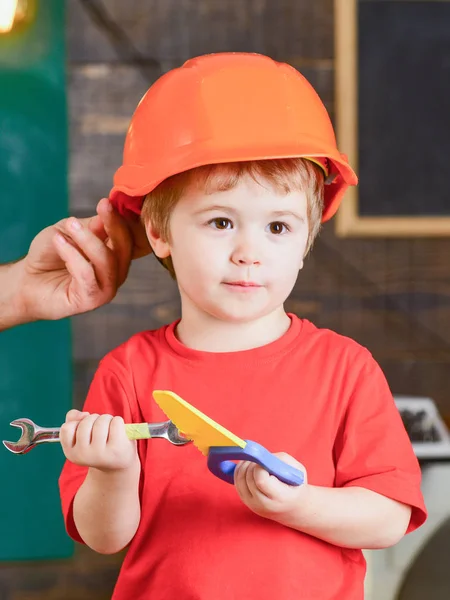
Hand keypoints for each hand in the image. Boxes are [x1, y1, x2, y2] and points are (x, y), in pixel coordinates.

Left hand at [15, 198, 149, 321]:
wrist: (27, 280)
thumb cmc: (49, 255)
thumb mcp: (69, 231)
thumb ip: (90, 226)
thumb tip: (108, 211)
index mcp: (115, 255)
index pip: (127, 236)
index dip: (120, 219)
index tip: (106, 202)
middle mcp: (117, 272)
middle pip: (124, 248)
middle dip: (113, 225)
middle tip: (101, 207)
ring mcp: (106, 288)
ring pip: (107, 261)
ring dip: (88, 239)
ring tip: (69, 226)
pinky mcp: (92, 300)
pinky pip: (86, 274)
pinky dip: (72, 255)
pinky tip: (58, 242)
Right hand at [60, 410, 137, 471]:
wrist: (118, 462)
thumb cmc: (97, 444)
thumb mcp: (80, 434)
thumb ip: (73, 419)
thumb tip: (83, 414)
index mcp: (71, 453)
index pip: (67, 427)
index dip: (77, 423)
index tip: (86, 431)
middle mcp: (83, 455)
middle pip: (86, 421)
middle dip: (95, 419)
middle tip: (100, 429)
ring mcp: (99, 453)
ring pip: (102, 420)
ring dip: (107, 419)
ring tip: (109, 430)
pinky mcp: (115, 449)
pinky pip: (116, 422)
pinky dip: (118, 422)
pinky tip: (118, 433)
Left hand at [234, 452, 307, 522]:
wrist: (294, 508)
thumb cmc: (296, 485)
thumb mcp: (297, 470)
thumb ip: (280, 460)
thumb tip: (261, 456)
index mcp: (280, 497)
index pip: (260, 480)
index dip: (260, 466)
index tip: (266, 462)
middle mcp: (263, 504)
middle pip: (248, 478)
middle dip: (252, 464)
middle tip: (261, 460)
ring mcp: (252, 504)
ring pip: (240, 480)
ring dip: (244, 466)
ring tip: (255, 461)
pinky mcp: (245, 501)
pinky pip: (237, 483)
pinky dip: (240, 471)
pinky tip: (249, 467)